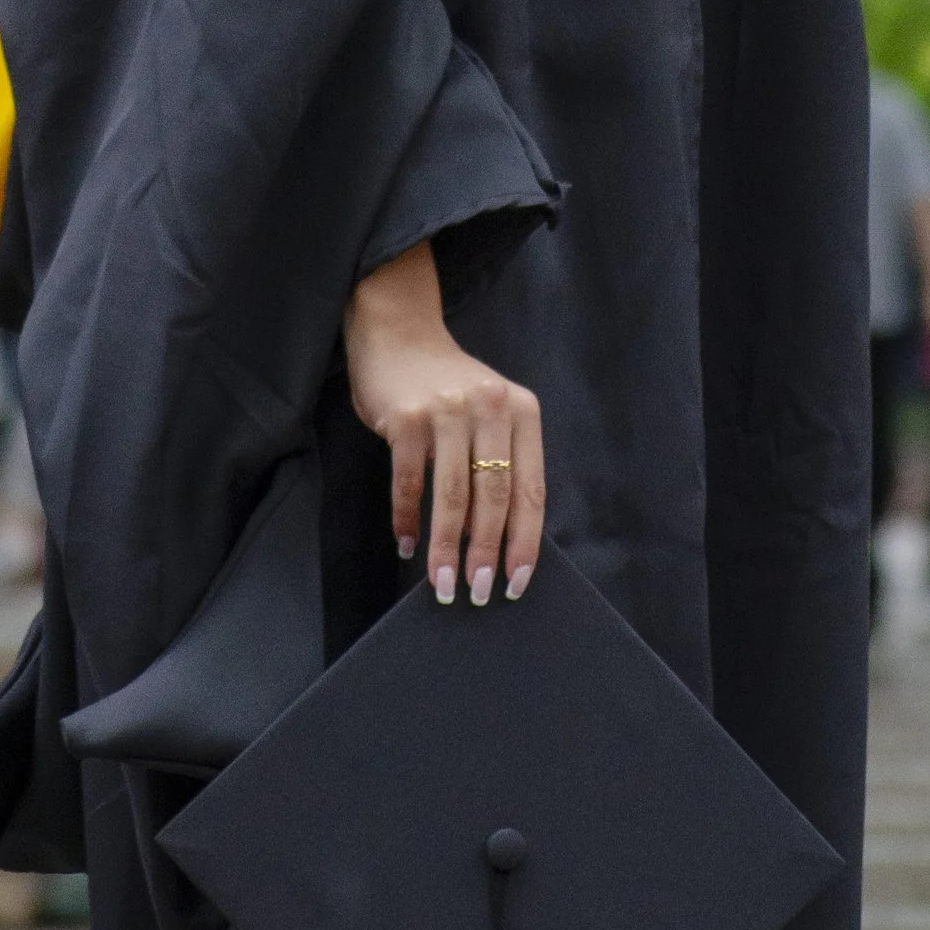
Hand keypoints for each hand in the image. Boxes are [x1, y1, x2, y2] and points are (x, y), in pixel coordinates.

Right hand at [343, 240, 545, 606]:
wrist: (398, 334)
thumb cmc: (449, 387)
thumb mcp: (490, 413)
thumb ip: (502, 460)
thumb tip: (504, 541)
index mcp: (522, 412)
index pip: (531, 490)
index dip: (525, 542)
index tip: (517, 582)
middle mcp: (490, 407)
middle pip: (493, 497)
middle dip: (485, 553)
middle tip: (477, 594)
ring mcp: (446, 410)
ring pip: (452, 494)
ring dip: (446, 547)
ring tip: (442, 583)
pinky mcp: (406, 417)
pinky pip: (408, 481)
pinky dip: (407, 519)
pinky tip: (407, 544)